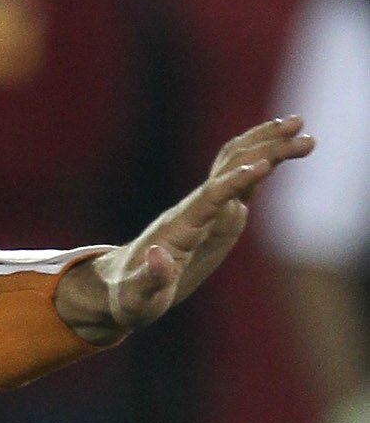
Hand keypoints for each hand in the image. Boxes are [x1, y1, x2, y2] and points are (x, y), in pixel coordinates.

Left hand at [54, 116, 314, 346]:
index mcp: (180, 228)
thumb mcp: (137, 297)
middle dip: (264, 149)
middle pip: (229, 170)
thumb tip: (160, 255)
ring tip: (301, 126)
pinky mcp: (215, 216)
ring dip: (266, 144)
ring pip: (235, 167)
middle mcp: (194, 210)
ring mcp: (206, 210)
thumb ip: (149, 278)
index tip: (263, 165)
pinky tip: (281, 148)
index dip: (235, 181)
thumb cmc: (130, 297)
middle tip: (300, 130)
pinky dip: (261, 162)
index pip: (211, 197)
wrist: (121, 288)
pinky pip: (240, 182)